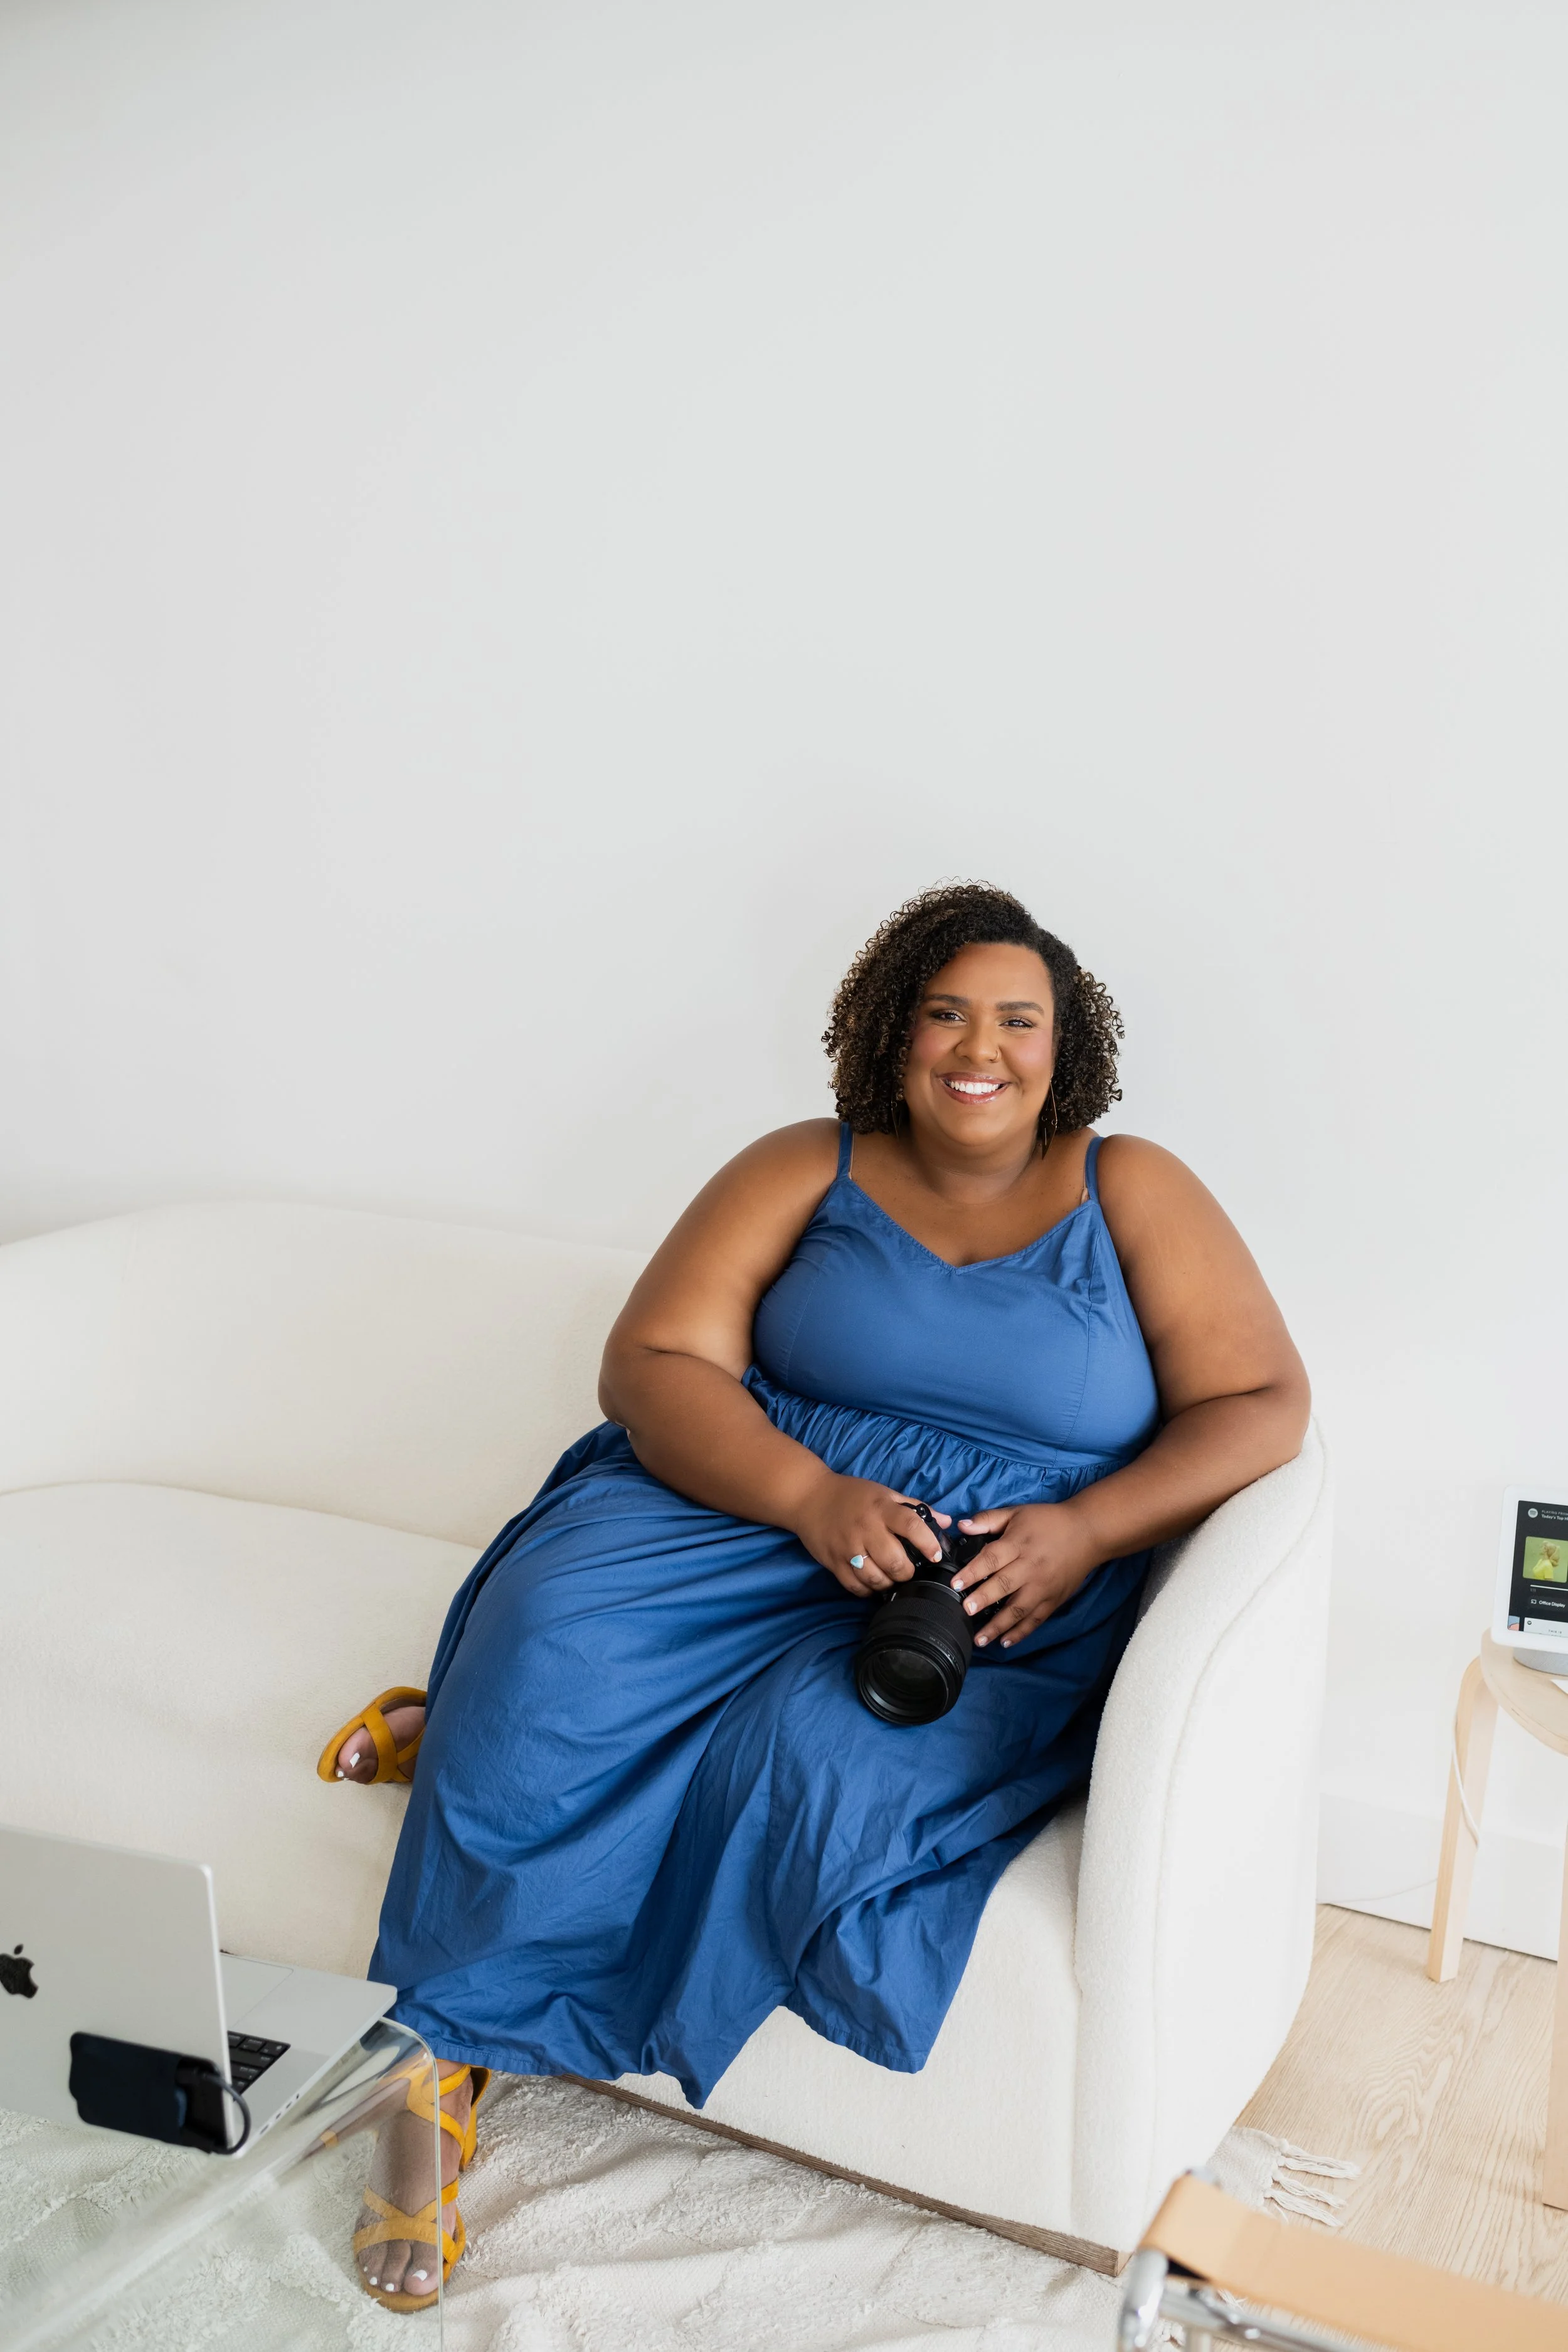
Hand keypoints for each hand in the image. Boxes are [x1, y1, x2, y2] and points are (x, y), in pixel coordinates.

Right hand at [792, 1473, 950, 1597]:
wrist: (809, 1497)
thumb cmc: (852, 1494)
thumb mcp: (885, 1493)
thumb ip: (916, 1508)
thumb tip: (947, 1522)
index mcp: (881, 1509)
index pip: (911, 1526)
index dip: (928, 1544)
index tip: (935, 1555)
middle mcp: (865, 1529)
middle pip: (895, 1561)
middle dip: (907, 1571)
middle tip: (908, 1569)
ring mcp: (848, 1548)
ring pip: (876, 1579)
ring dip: (888, 1583)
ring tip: (890, 1577)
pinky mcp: (833, 1563)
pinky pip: (856, 1587)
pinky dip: (868, 1590)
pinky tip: (872, 1582)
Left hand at [950, 1503, 1096, 1646]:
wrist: (1088, 1533)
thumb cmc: (1048, 1521)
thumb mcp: (1017, 1513)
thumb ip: (988, 1520)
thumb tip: (961, 1526)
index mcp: (1018, 1544)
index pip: (991, 1559)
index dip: (972, 1572)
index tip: (956, 1584)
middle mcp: (1031, 1568)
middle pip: (1004, 1585)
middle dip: (983, 1599)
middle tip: (966, 1611)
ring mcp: (1043, 1587)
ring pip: (1018, 1610)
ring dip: (998, 1626)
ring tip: (980, 1639)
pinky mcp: (1053, 1600)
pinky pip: (1035, 1620)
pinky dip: (1021, 1633)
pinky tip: (1005, 1642)